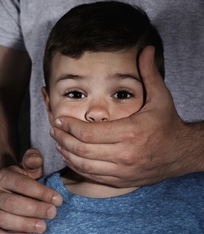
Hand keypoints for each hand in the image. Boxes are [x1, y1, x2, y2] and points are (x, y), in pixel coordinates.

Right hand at [0, 148, 61, 233]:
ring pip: (1, 219)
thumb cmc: (21, 180)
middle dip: (34, 209)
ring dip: (24, 224)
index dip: (40, 192)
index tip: (58, 199)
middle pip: (11, 203)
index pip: (21, 184)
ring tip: (42, 227)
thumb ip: (33, 160)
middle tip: (52, 213)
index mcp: (1, 176)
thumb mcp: (28, 167)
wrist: (4, 191)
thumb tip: (35, 159)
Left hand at [50, 46, 186, 186]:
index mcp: (130, 132)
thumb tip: (145, 48)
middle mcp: (124, 154)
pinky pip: (91, 176)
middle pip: (81, 150)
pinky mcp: (121, 181)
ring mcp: (122, 171)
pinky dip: (77, 167)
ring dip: (66, 153)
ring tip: (58, 142)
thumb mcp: (161, 97)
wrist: (182, 153)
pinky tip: (70, 157)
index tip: (59, 119)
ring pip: (83, 165)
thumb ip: (149, 73)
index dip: (68, 126)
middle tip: (53, 129)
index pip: (88, 133)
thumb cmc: (168, 124)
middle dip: (62, 139)